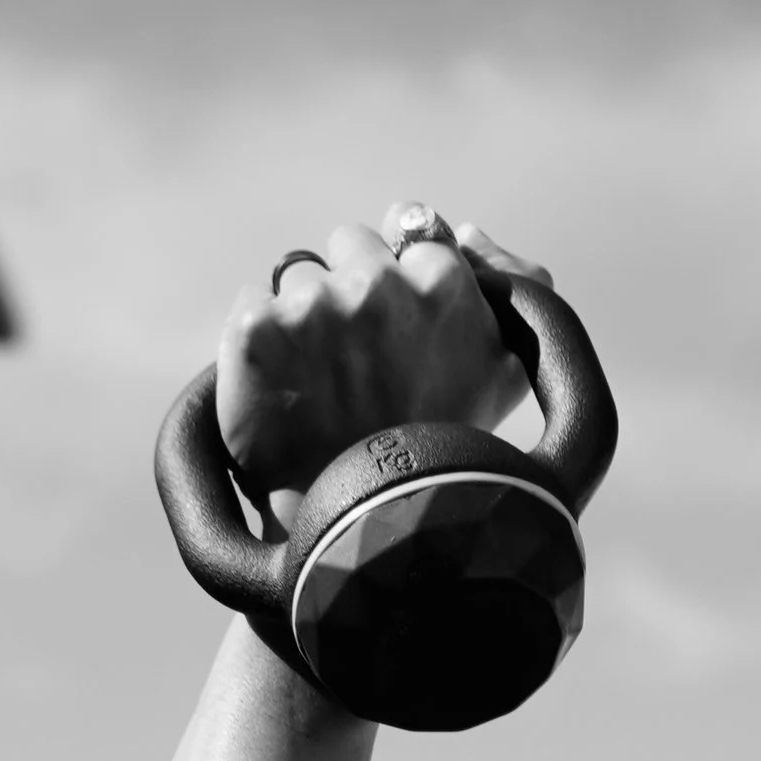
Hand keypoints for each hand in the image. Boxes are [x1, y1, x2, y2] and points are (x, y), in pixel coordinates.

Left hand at [216, 212, 554, 514]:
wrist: (364, 533)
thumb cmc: (438, 451)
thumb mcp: (505, 371)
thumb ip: (510, 283)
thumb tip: (467, 229)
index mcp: (443, 281)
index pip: (407, 227)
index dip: (401, 280)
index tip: (402, 337)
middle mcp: (378, 283)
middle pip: (349, 245)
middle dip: (353, 294)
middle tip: (364, 372)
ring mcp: (311, 306)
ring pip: (298, 276)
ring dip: (306, 323)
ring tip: (325, 393)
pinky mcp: (254, 331)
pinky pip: (250, 304)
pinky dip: (261, 344)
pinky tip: (285, 396)